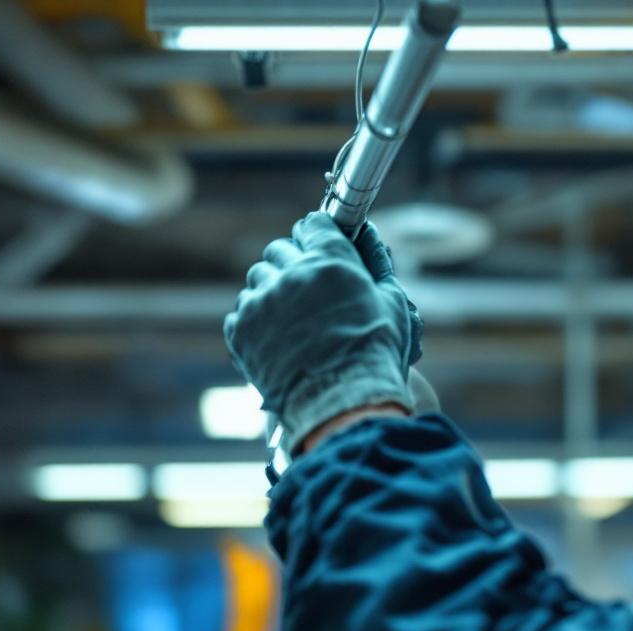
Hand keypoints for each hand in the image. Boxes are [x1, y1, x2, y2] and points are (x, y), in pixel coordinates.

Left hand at [223, 212, 422, 453]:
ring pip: (258, 279)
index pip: (312, 224)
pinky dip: (255, 320)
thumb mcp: (391, 304)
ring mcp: (262, 302)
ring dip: (272, 291)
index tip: (321, 247)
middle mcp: (292, 274)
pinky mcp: (242, 331)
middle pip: (279, 250)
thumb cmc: (376, 355)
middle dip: (293, 263)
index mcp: (330, 261)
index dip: (318, 235)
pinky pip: (241, 311)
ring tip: (292, 319)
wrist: (342, 404)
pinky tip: (277, 338)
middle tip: (308, 288)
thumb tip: (370, 237)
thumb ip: (377, 265)